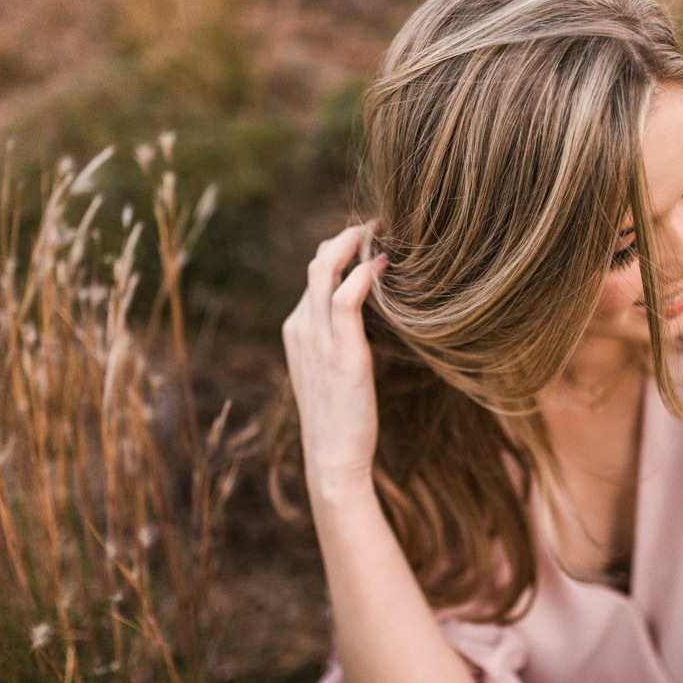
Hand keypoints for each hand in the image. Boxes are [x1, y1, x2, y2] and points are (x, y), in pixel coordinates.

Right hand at [282, 218, 388, 504]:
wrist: (333, 457)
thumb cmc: (342, 419)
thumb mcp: (336, 371)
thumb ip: (344, 341)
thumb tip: (372, 320)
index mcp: (296, 330)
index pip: (315, 274)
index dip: (341, 249)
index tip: (370, 239)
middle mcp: (300, 327)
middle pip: (317, 262)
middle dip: (347, 236)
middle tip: (380, 225)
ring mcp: (316, 339)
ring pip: (324, 270)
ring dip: (355, 244)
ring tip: (385, 233)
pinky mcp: (341, 352)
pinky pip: (345, 298)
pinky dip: (364, 274)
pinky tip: (386, 266)